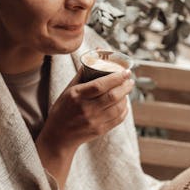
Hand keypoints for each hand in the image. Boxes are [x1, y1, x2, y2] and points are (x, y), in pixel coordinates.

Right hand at [35, 67, 133, 188]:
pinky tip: (124, 103)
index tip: (125, 71)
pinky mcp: (100, 130)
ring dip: (126, 97)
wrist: (59, 136)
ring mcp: (94, 121)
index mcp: (76, 96)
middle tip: (130, 79)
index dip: (116, 77)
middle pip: (112, 96)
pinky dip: (124, 109)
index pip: (100, 85)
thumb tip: (97, 53)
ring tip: (127, 89)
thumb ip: (83, 73)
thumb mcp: (69, 90)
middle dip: (125, 86)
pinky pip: (118, 119)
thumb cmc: (63, 109)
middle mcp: (86, 109)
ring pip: (118, 107)